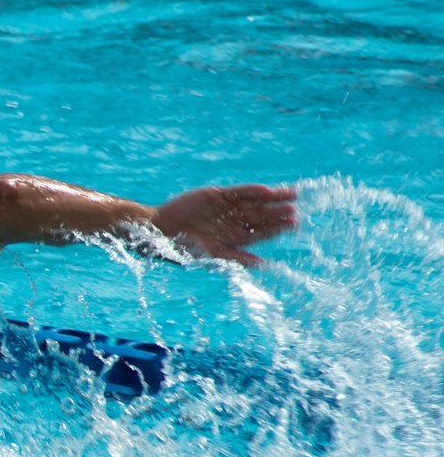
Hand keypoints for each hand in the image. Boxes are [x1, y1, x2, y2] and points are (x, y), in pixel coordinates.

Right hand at [152, 183, 297, 266]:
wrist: (161, 230)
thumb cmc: (184, 248)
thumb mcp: (213, 255)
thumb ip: (237, 258)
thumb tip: (263, 266)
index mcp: (234, 240)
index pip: (261, 233)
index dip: (277, 228)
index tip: (294, 224)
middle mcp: (233, 222)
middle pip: (262, 217)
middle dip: (278, 213)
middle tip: (296, 210)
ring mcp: (226, 207)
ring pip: (255, 202)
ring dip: (273, 199)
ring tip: (292, 194)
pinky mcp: (217, 194)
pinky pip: (239, 192)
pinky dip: (252, 191)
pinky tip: (267, 190)